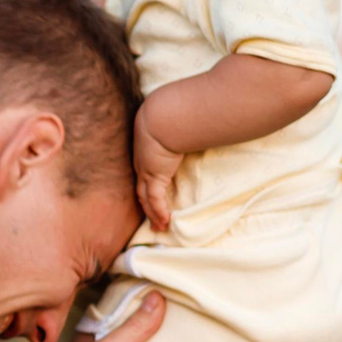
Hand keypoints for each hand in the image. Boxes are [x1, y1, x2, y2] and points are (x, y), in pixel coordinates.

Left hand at [132, 107, 182, 230]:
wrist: (163, 115)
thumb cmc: (172, 114)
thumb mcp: (175, 123)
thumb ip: (185, 128)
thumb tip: (200, 123)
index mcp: (145, 151)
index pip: (144, 174)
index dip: (146, 187)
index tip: (151, 198)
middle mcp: (142, 163)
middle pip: (141, 189)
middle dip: (146, 206)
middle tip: (152, 220)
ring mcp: (146, 171)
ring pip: (146, 198)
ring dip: (152, 214)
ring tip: (159, 227)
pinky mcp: (154, 176)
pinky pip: (155, 199)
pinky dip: (159, 212)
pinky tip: (165, 222)